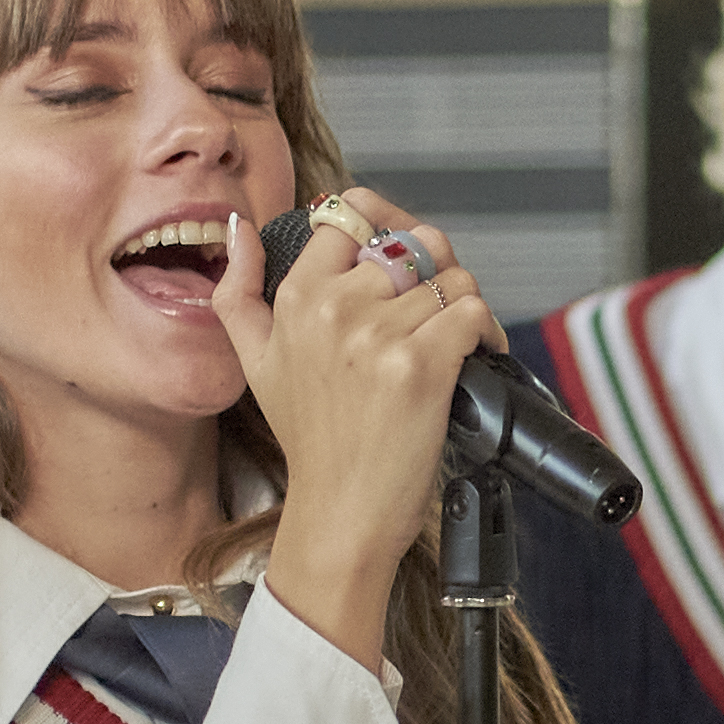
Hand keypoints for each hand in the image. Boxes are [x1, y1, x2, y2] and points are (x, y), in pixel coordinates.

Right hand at [222, 185, 498, 655]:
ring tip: (455, 336)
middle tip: (437, 304)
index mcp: (296, 297)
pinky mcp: (421, 365)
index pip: (352, 214)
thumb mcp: (253, 361)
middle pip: (413, 241)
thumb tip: (239, 227)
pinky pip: (472, 310)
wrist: (340, 510)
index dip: (386, 228)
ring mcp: (378, 334)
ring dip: (464, 302)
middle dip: (437, 269)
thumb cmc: (309, 440)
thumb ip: (237, 290)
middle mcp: (334, 307)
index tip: (401, 261)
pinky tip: (475, 354)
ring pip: (451, 276)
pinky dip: (486, 329)